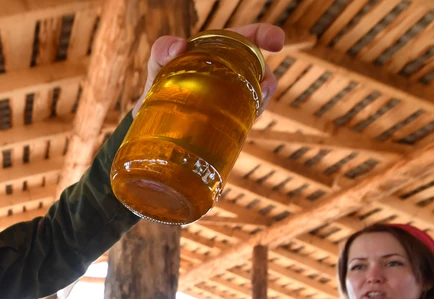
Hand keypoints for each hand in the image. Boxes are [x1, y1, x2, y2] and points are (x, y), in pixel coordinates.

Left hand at [133, 23, 285, 116]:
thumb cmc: (161, 78)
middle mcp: (235, 68)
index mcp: (223, 47)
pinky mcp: (234, 113)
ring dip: (261, 104)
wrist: (155, 112)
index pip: (252, 36)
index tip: (278, 43)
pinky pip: (250, 115)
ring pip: (260, 95)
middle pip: (262, 70)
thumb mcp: (158, 62)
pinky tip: (240, 127)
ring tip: (250, 114)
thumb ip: (162, 49)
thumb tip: (180, 47)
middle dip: (268, 81)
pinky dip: (249, 120)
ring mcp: (237, 91)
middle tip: (262, 93)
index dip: (269, 35)